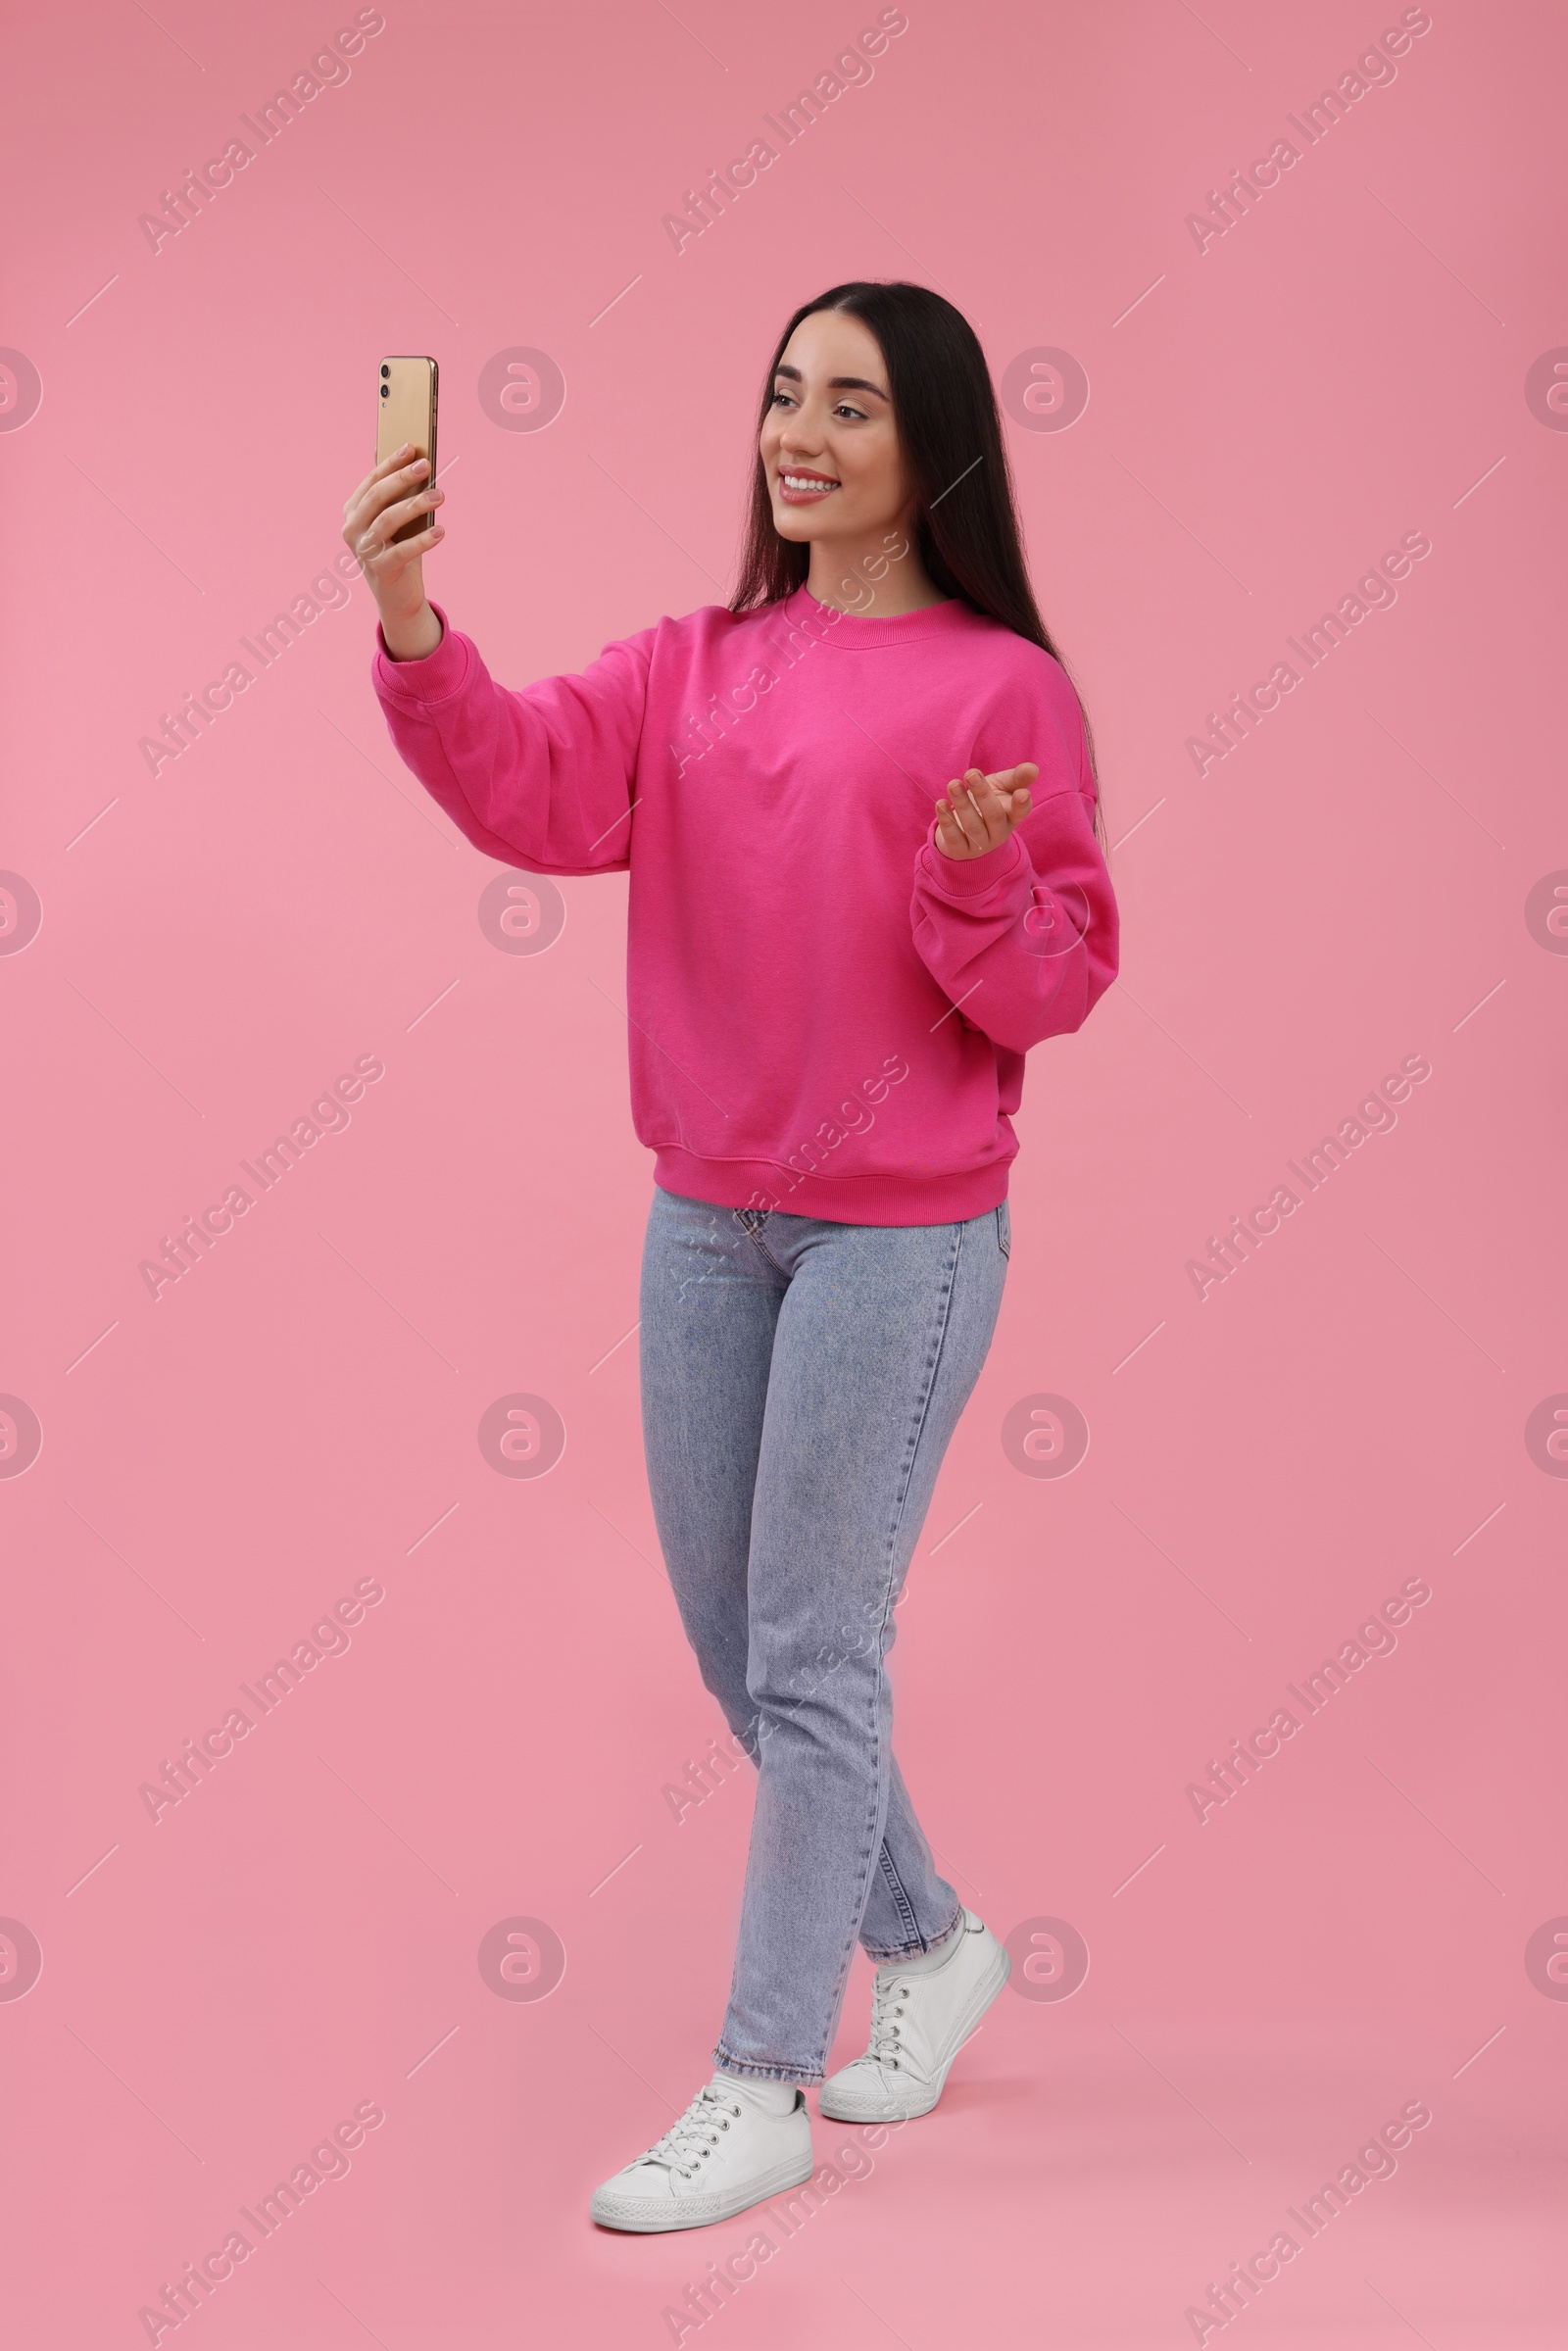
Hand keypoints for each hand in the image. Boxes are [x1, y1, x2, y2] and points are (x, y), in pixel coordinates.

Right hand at [342, 443, 444, 659]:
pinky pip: (403, 550)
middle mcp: (352, 529)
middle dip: (403, 478)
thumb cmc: (397, 549)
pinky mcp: (380, 569)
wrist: (397, 596)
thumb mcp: (395, 519)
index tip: (411, 447)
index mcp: (352, 511)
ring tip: (441, 495)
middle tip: (426, 466)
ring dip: (417, 505)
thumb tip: (396, 450)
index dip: (390, 463)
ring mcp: (363, 550)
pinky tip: (441, 531)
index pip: (371, 481)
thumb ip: (392, 491)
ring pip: (389, 520)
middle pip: (377, 496)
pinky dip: (423, 540)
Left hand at [933, 763, 1036, 858]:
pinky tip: (940, 803)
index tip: (1022, 793)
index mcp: (1012, 816)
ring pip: (972, 826)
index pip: (1020, 811)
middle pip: (993, 815)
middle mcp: (998, 832)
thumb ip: (1016, 778)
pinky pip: (954, 837)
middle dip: (982, 794)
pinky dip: (946, 820)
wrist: (963, 830)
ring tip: (953, 784)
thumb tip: (1033, 768)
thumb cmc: (986, 801)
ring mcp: (980, 844)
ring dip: (962, 804)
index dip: (1022, 804)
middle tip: (971, 773)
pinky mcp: (960, 850)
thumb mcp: (1001, 787)